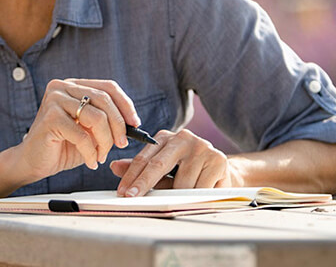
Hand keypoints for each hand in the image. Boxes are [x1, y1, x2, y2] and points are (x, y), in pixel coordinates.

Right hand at [13, 78, 139, 181]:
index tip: (135, 123)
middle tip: (123, 143)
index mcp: (74, 85)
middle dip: (119, 126)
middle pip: (105, 100)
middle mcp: (63, 87)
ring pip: (97, 118)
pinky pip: (83, 136)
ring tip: (101, 155)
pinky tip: (91, 162)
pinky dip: (91, 152)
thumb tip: (133, 123)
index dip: (125, 105)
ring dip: (105, 142)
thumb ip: (108, 121)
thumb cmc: (63, 145)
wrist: (32, 162)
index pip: (108, 87)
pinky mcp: (49, 118)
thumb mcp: (90, 129)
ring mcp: (54, 100)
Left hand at [109, 128, 235, 195]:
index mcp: (166, 138)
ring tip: (184, 198)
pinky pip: (200, 187)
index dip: (132, 177)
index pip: (144, 159)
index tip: (123, 193)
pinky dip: (197, 196)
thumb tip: (115, 167)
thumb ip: (141, 169)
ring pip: (181, 183)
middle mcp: (183, 138)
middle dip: (144, 184)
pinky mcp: (218, 159)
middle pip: (159, 165)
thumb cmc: (187, 172)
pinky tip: (200, 194)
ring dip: (179, 197)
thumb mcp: (163, 171)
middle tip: (133, 198)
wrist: (220, 172)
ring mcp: (202, 146)